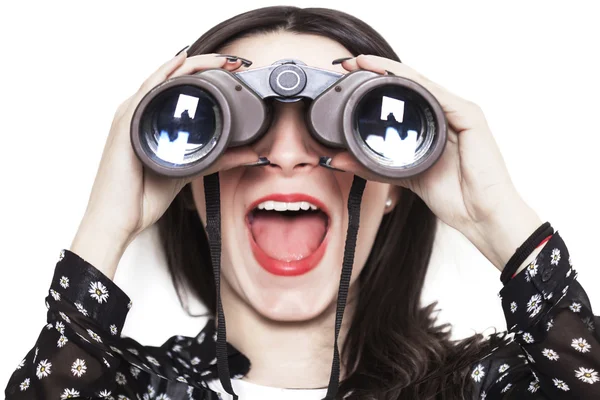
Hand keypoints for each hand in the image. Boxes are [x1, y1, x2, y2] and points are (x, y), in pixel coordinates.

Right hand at [71, 51, 260, 278]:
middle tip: (232, 61)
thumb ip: (218, 160)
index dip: (206, 76)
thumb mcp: (189, 172)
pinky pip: (147, 90)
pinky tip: (182, 64)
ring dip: (191, 65)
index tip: (234, 73)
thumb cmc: (142, 197)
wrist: (118, 219)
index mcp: (151, 121)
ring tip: (218, 60)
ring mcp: (130, 116)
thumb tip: (251, 154)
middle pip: (173, 78)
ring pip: (162, 78)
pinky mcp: (125, 123)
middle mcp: (139, 113)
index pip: (179, 89)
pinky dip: (165, 73)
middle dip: (204, 65)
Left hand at [327, 55, 541, 269]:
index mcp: (435, 124)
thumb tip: (338, 159)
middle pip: (410, 84)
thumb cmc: (454, 197)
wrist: (481, 215)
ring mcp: (460, 112)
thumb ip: (372, 166)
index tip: (349, 75)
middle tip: (350, 63)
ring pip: (421, 83)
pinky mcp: (469, 116)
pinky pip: (437, 94)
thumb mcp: (404, 176)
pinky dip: (412, 82)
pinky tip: (391, 75)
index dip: (377, 83)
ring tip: (364, 62)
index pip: (403, 96)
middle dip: (379, 71)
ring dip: (391, 70)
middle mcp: (448, 113)